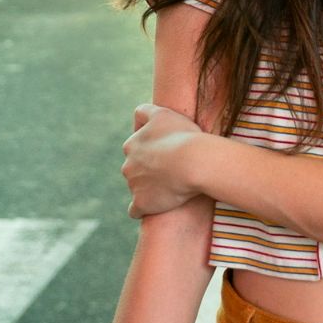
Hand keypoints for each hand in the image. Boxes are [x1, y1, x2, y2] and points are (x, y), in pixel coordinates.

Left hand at [121, 102, 205, 218]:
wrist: (194, 162)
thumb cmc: (183, 136)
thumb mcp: (164, 113)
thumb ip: (146, 111)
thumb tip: (138, 115)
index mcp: (131, 144)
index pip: (135, 147)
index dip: (150, 150)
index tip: (166, 153)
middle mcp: (128, 164)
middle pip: (134, 169)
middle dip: (148, 170)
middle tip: (171, 172)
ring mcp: (134, 185)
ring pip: (137, 188)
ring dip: (149, 189)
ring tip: (172, 189)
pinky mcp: (141, 203)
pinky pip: (136, 210)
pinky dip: (143, 209)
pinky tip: (154, 208)